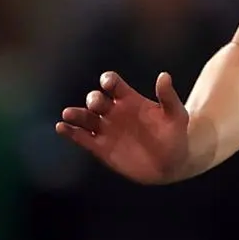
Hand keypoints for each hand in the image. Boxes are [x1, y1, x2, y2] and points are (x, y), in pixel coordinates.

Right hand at [55, 72, 189, 184]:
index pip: (113, 84)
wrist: (170, 164)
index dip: (109, 81)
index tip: (108, 83)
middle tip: (97, 104)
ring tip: (68, 114)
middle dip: (94, 99)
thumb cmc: (175, 135)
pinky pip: (81, 137)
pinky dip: (70, 132)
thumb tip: (164, 75)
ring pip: (85, 118)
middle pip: (96, 100)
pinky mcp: (100, 147)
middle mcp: (114, 111)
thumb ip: (168, 96)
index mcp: (130, 99)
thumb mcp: (176, 115)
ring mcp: (106, 129)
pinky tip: (62, 127)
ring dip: (76, 114)